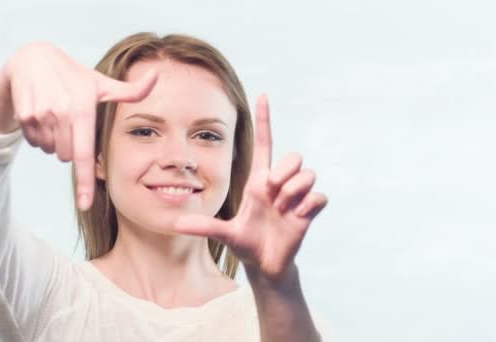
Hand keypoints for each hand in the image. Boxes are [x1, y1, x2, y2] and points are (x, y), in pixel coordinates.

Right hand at [5, 42, 157, 209]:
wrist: (33, 58)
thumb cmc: (75, 76)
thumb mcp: (102, 83)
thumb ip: (132, 90)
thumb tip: (157, 77)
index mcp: (83, 109)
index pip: (85, 154)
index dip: (85, 182)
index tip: (84, 204)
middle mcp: (61, 113)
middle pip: (68, 156)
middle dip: (72, 147)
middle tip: (73, 123)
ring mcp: (40, 115)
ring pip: (51, 151)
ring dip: (55, 142)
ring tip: (58, 115)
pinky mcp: (24, 116)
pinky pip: (35, 143)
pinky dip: (40, 135)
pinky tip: (43, 114)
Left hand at [172, 95, 327, 280]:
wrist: (265, 265)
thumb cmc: (246, 244)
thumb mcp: (225, 234)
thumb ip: (205, 227)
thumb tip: (176, 224)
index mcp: (258, 182)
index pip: (264, 144)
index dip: (264, 121)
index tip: (262, 95)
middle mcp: (279, 185)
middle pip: (294, 156)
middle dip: (285, 170)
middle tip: (272, 192)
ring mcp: (296, 197)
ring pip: (309, 173)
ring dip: (294, 190)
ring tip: (282, 208)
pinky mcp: (308, 212)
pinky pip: (319, 197)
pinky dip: (309, 205)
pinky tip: (296, 217)